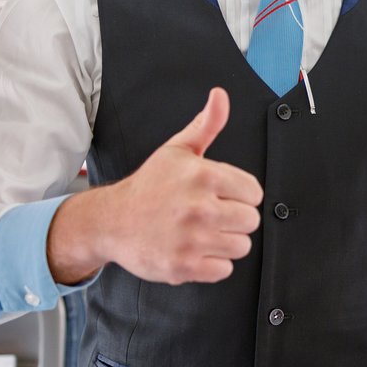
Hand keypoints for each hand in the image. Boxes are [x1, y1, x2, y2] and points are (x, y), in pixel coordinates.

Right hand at [47, 87, 262, 285]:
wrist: (111, 221)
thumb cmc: (149, 186)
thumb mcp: (177, 150)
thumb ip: (206, 125)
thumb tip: (221, 96)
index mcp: (204, 175)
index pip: (254, 192)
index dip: (240, 195)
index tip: (222, 195)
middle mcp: (200, 207)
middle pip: (251, 221)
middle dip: (235, 219)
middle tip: (211, 215)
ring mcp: (192, 239)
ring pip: (241, 246)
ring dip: (226, 242)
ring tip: (202, 233)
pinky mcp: (184, 266)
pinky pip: (224, 270)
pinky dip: (212, 264)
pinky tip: (195, 250)